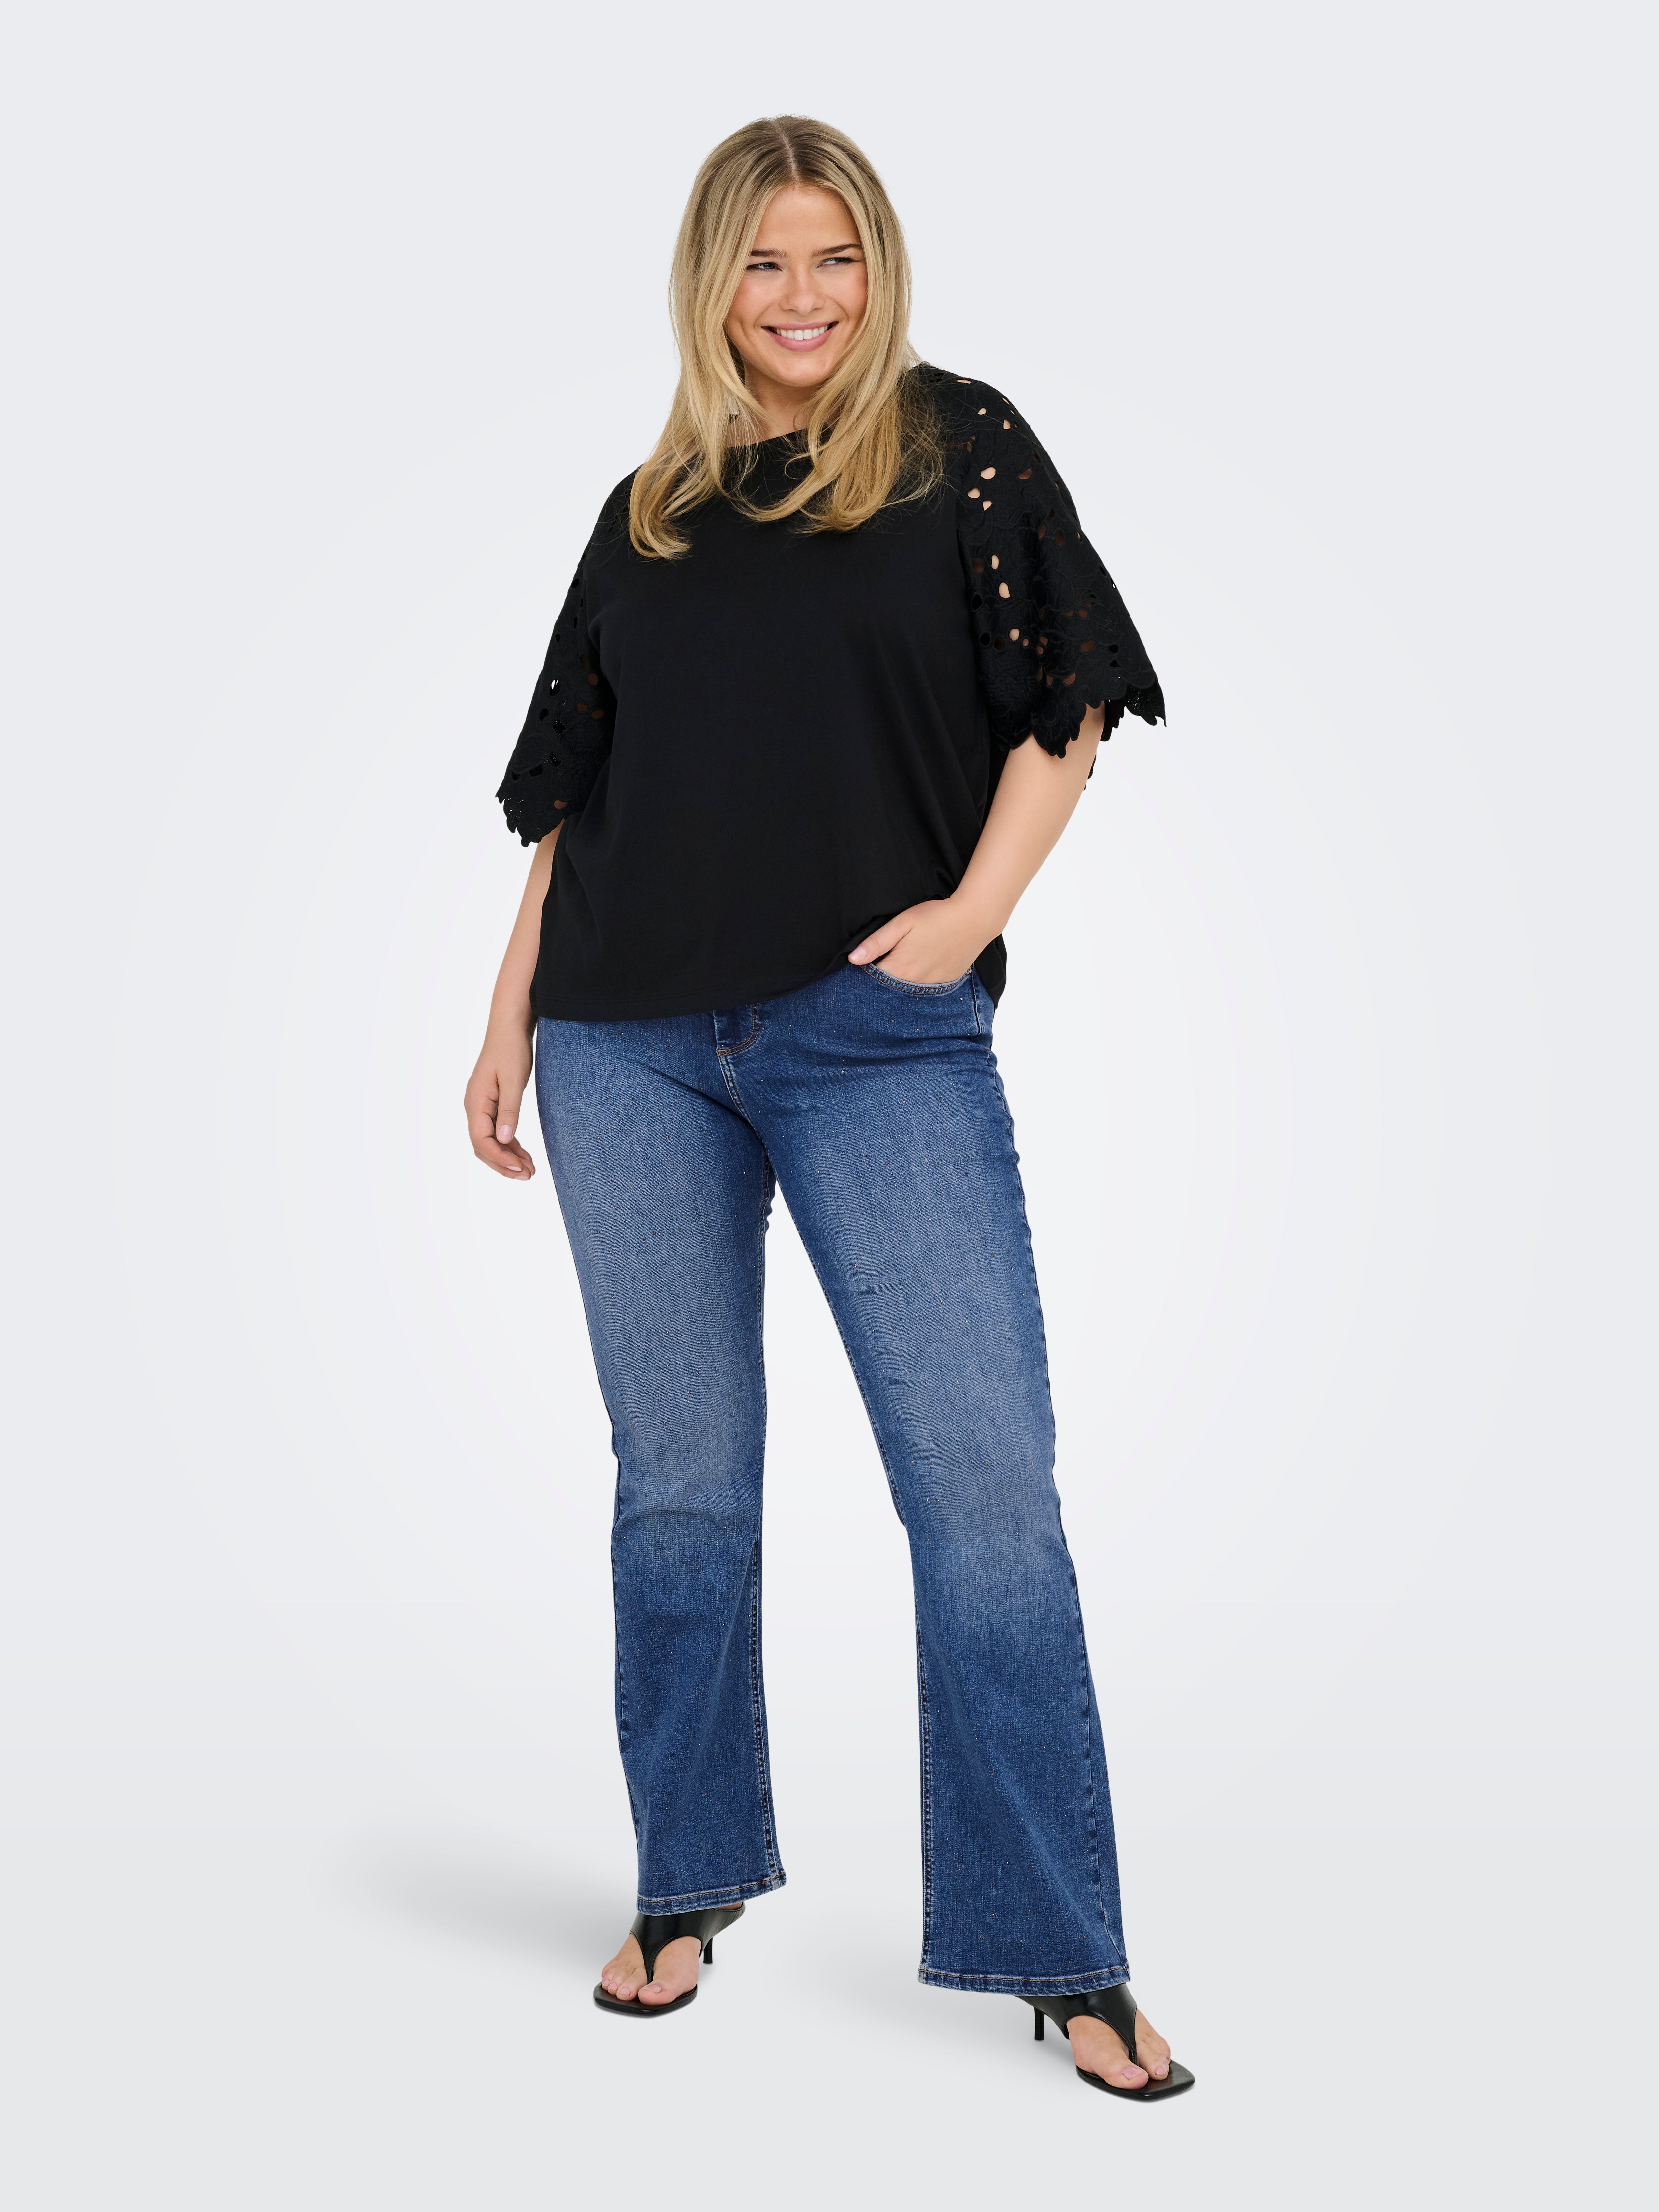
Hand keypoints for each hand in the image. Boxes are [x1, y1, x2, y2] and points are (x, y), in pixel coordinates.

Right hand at [465, 1023, 536, 1178]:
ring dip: (508, 1157)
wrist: (508, 1029)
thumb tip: (505, 1140)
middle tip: (528, 1176)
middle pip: (483, 1146)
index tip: (520, 1169)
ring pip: (490, 1141)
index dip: (500, 1158)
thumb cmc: (511, 1050)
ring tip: (530, 1170)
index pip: (482, 1140)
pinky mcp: (491, 1105)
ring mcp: (481, 1107)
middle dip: (504, 1164)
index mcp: (475, 1102)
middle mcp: (474, 1107)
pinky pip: (497, 1132)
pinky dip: (510, 1145)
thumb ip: (509, 1110)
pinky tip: (524, 1155)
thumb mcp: (512, 1080)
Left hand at [847, 896, 991, 984]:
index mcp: (900, 968)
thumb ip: (876, 943)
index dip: (867, 971)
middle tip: (888, 959)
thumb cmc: (936, 916)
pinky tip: (923, 963)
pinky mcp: (946, 982)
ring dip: (902, 980)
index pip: (873, 980)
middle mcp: (915, 983)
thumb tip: (853, 959)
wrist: (975, 918)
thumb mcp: (902, 923)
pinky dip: (920, 980)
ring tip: (907, 960)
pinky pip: (926, 988)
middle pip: (889, 988)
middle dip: (883, 979)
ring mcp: (932, 985)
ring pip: (908, 990)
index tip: (867, 962)